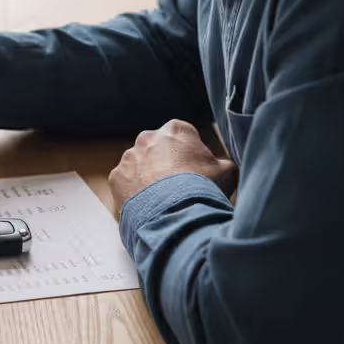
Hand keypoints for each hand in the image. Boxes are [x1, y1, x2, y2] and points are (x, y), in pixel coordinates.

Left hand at [109, 120, 238, 215]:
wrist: (175, 214)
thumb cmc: (202, 188)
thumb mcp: (227, 171)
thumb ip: (222, 162)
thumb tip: (222, 165)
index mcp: (176, 130)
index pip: (184, 136)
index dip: (191, 155)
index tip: (196, 171)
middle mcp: (148, 137)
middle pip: (159, 149)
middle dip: (166, 164)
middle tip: (178, 186)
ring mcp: (129, 157)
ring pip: (140, 165)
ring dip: (149, 178)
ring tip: (162, 199)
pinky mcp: (116, 176)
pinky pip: (126, 183)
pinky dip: (135, 192)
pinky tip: (148, 205)